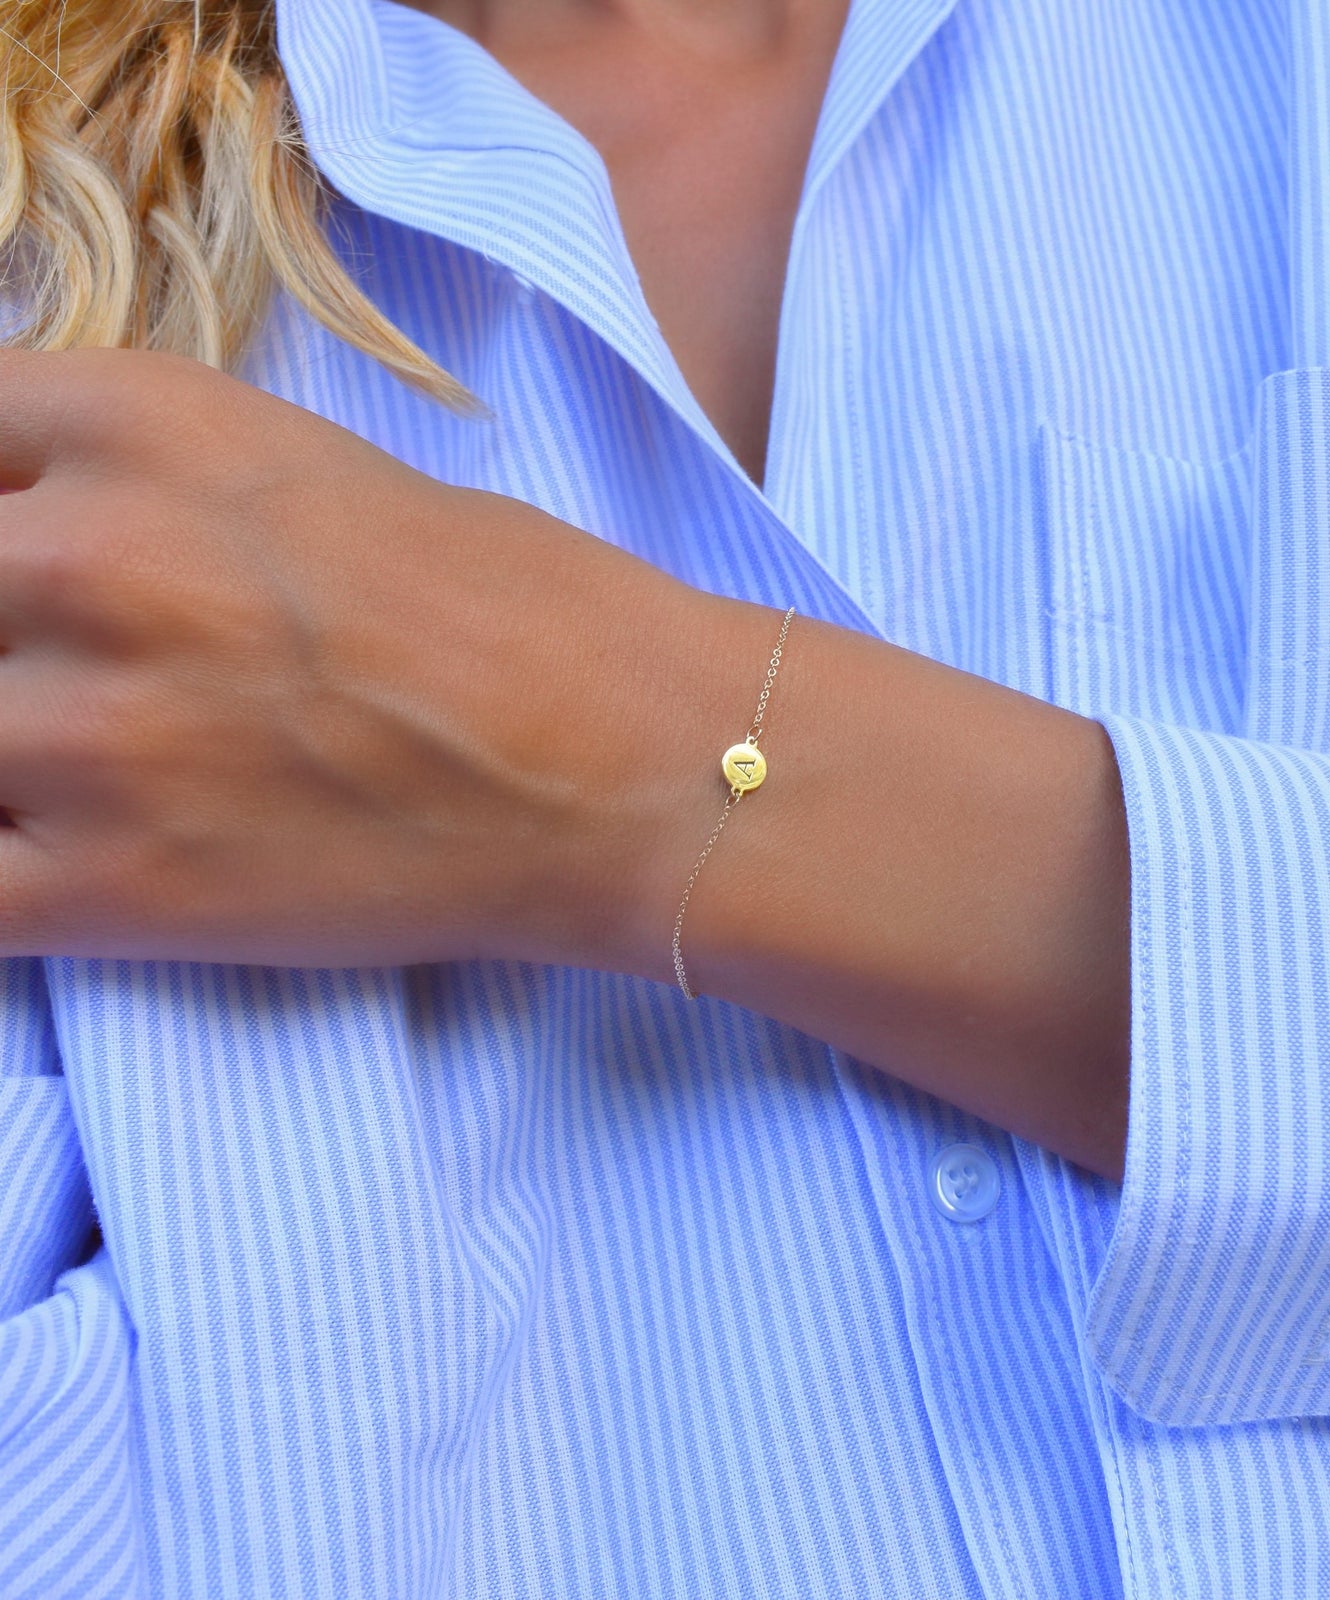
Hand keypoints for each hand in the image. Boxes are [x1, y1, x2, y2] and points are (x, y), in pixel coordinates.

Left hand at [0, 347, 711, 967]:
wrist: (631, 767)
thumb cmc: (529, 612)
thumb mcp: (326, 481)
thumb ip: (159, 497)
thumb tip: (63, 545)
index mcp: (149, 426)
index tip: (35, 575)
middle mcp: (90, 559)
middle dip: (8, 639)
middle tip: (86, 686)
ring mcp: (89, 732)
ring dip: (10, 761)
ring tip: (112, 779)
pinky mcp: (114, 891)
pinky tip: (65, 867)